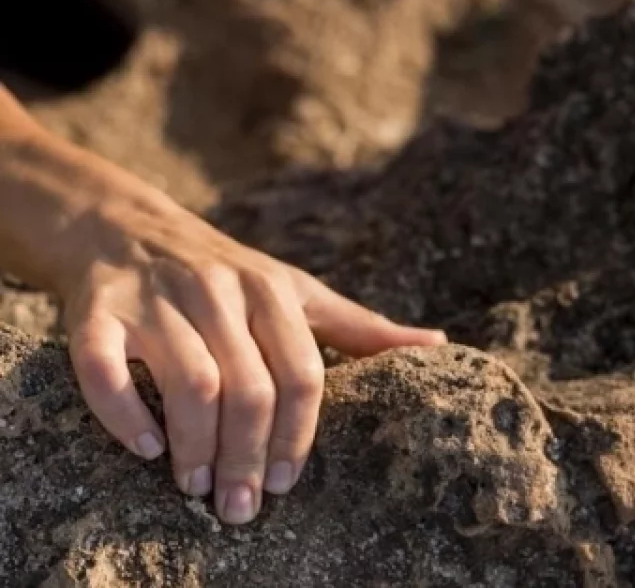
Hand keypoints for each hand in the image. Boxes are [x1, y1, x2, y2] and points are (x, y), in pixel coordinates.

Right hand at [61, 193, 444, 524]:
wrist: (126, 227)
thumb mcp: (298, 290)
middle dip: (248, 457)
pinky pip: (104, 368)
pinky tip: (146, 449)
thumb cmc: (230, 273)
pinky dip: (125, 413)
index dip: (300, 434)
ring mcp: (156, 301)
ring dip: (196, 446)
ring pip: (189, 382)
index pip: (302, 372)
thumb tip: (438, 343)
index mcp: (272, 291)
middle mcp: (218, 292)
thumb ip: (361, 326)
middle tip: (241, 507)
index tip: (289, 484)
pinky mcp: (97, 312)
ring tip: (196, 487)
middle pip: (248, 387)